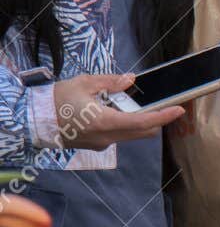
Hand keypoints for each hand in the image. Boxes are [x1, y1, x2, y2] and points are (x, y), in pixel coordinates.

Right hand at [51, 74, 182, 150]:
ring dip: (139, 122)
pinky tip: (112, 111)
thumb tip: (131, 80)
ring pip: (132, 135)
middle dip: (156, 120)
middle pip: (143, 132)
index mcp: (105, 122)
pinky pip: (118, 136)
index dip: (164, 117)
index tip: (179, 110)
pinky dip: (124, 125)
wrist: (34, 120)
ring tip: (128, 104)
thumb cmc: (56, 100)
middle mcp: (107, 137)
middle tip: (162, 105)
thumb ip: (110, 82)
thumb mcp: (84, 84)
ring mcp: (102, 144)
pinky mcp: (97, 146)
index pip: (143, 122)